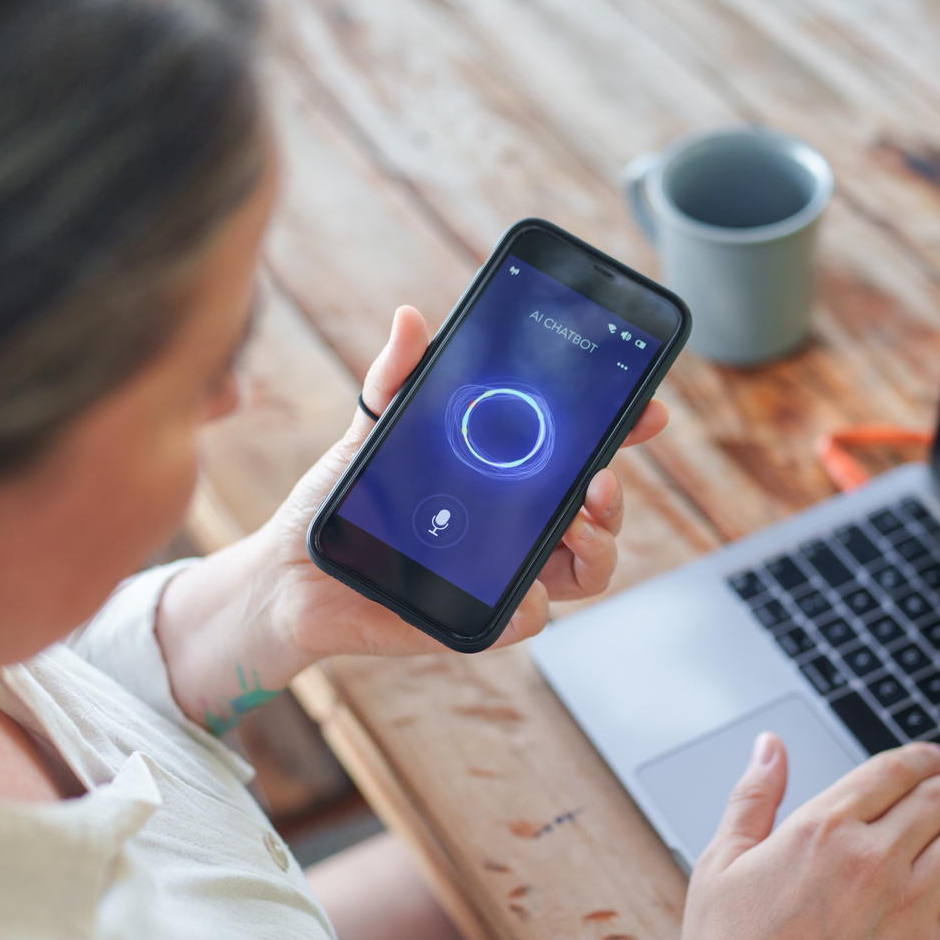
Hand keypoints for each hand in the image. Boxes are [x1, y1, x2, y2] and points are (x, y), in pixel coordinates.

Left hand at [156, 306, 667, 732]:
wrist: (293, 571)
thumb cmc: (342, 498)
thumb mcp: (371, 429)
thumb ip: (397, 379)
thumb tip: (410, 321)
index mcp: (507, 475)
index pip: (580, 451)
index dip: (622, 430)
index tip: (645, 409)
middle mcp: (517, 524)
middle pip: (599, 514)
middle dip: (616, 495)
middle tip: (599, 479)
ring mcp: (506, 572)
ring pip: (587, 570)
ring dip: (597, 548)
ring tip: (576, 527)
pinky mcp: (481, 619)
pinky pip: (527, 618)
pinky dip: (530, 604)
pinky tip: (519, 587)